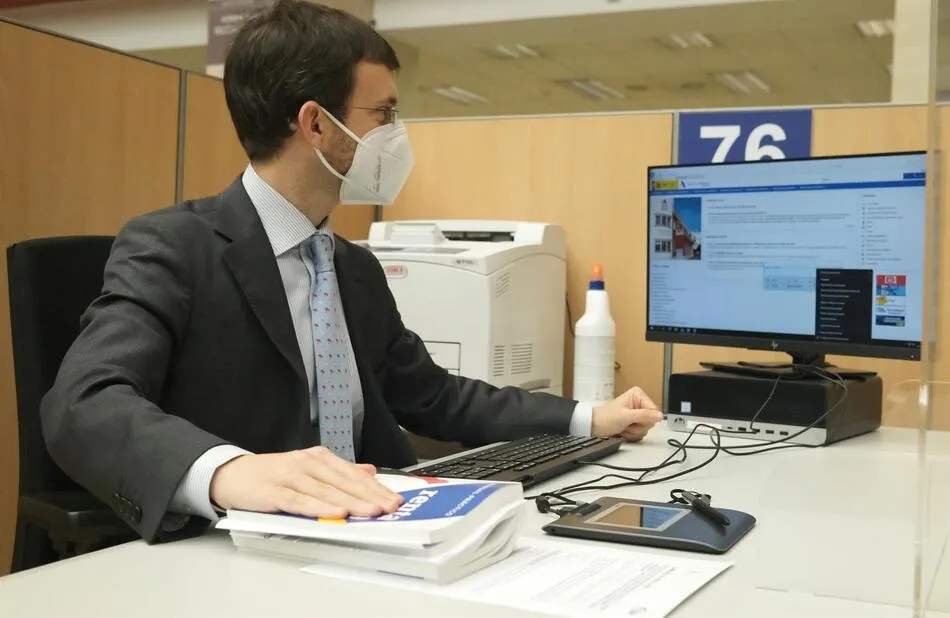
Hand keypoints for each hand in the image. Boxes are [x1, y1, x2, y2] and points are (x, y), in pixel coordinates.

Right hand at [210, 446, 402, 518]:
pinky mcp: (275, 492)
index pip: (353, 474)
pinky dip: (320, 508)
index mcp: (319, 458)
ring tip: (371, 512)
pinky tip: (336, 514)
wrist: (231, 474)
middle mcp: (308, 463)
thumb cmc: (272, 475)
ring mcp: (291, 476)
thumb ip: (338, 471)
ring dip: (351, 502)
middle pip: (344, 482)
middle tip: (390, 508)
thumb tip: (369, 471)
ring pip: (327, 491)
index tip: (394, 499)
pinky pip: (301, 501)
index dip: (375, 487)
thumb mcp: (308, 468)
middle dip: (370, 496)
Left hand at [591, 386, 662, 441]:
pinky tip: (624, 429)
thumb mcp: (626, 416)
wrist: (594, 425)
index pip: (654, 411)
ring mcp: (637, 412)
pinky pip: (641, 431)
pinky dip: (632, 433)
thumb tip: (659, 416)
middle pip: (651, 420)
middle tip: (627, 423)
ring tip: (624, 426)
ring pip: (646, 427)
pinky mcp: (634, 420)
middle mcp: (639, 402)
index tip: (634, 420)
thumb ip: (644, 416)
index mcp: (638, 395)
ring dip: (634, 431)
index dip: (645, 420)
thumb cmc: (605, 417)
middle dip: (638, 426)